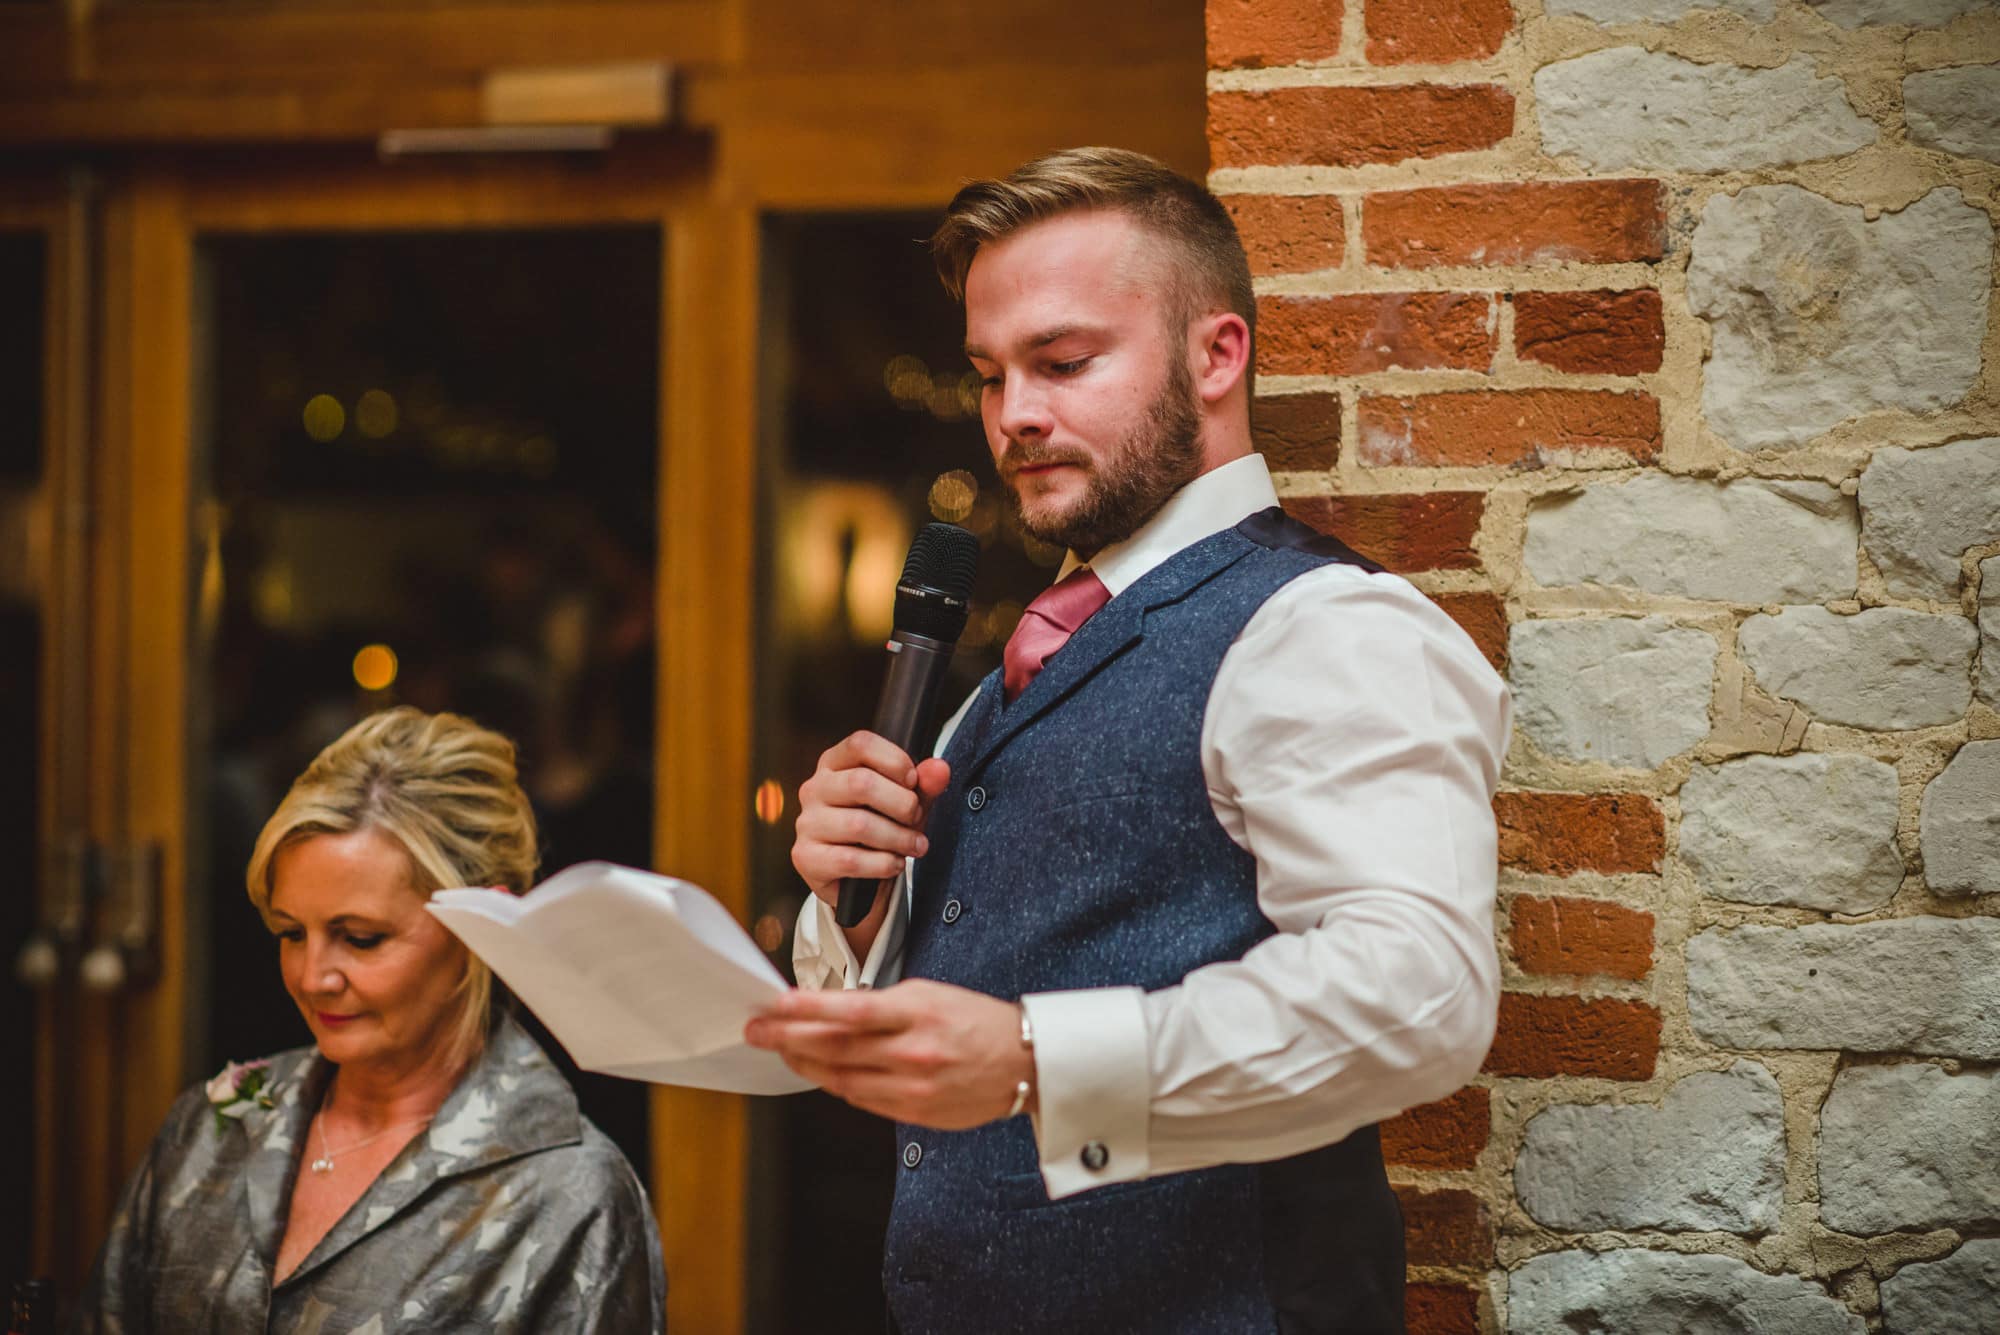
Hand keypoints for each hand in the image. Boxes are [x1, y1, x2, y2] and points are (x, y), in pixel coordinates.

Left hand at [744, 980, 1032, 1129]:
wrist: (1023, 1062)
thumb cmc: (976, 1021)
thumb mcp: (930, 995)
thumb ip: (881, 1004)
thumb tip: (829, 1010)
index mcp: (918, 1012)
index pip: (849, 1010)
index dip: (804, 1009)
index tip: (773, 1004)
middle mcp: (913, 1051)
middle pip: (835, 1047)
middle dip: (787, 1038)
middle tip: (757, 1030)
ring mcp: (912, 1087)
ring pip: (840, 1078)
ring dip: (804, 1064)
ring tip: (781, 1050)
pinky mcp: (913, 1113)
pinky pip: (860, 1099)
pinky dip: (835, 1084)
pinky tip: (820, 1071)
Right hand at [792, 731, 951, 908]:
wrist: (855, 879)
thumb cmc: (880, 827)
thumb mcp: (906, 801)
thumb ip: (924, 784)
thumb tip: (940, 769)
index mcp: (835, 764)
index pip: (860, 744)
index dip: (894, 760)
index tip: (913, 781)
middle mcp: (815, 788)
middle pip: (861, 783)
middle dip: (902, 803)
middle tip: (917, 817)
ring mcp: (807, 823)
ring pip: (859, 825)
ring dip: (898, 838)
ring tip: (915, 845)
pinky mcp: (807, 858)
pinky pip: (850, 860)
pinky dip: (882, 863)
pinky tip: (895, 864)